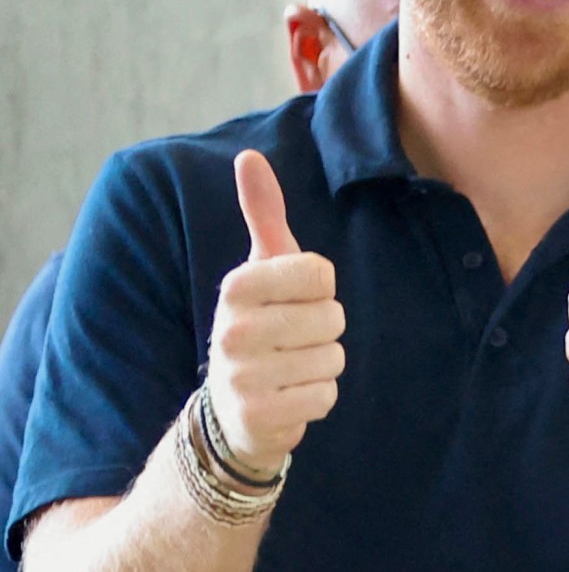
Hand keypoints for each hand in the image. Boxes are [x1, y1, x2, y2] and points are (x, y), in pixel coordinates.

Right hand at [209, 150, 344, 475]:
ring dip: (322, 366)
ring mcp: (242, 375)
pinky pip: (326, 396)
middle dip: (325, 331)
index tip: (293, 300)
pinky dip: (318, 397)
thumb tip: (249, 157)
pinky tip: (289, 395)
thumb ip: (264, 214)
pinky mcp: (259, 414)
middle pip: (333, 317)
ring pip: (333, 358)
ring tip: (289, 367)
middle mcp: (231, 329)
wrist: (232, 407)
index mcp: (236, 286)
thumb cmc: (261, 322)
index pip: (321, 274)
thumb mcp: (261, 267)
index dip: (320, 290)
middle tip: (293, 339)